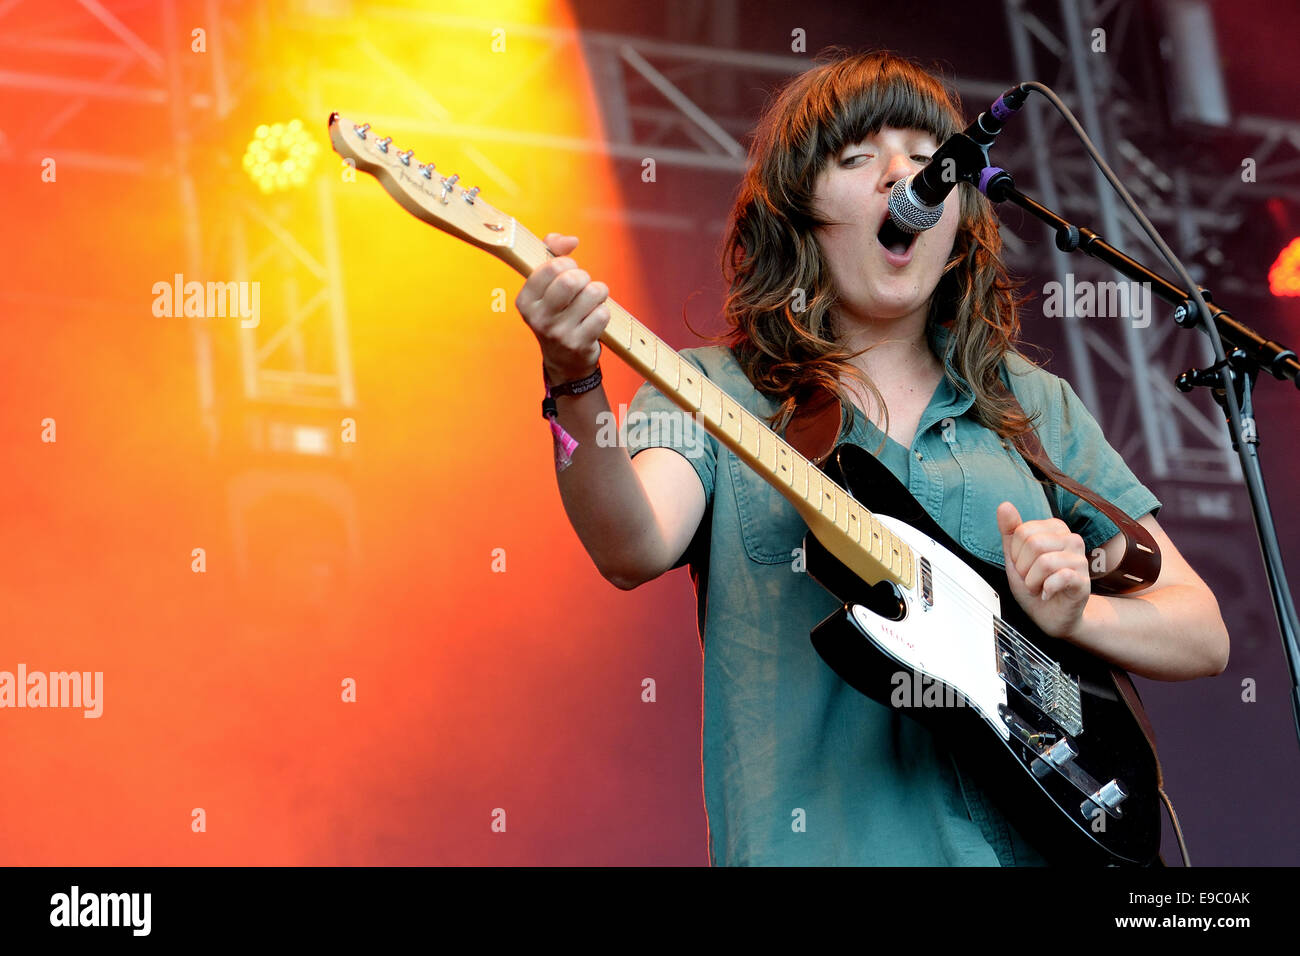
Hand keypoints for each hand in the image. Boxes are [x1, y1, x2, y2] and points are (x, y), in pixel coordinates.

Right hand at [515, 233, 609, 383]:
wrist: (563, 359)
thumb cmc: (557, 311)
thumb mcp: (546, 283)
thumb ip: (552, 250)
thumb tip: (571, 240)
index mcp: (526, 301)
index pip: (551, 267)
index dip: (566, 263)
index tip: (567, 271)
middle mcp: (539, 318)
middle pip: (572, 279)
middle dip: (584, 276)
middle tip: (583, 285)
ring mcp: (559, 333)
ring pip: (593, 293)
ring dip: (598, 293)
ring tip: (591, 301)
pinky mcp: (579, 344)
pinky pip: (603, 314)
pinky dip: (604, 312)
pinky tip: (595, 319)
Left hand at [996, 501, 1090, 639]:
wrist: (1050, 615)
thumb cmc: (1034, 585)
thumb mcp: (1015, 557)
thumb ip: (1010, 531)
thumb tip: (1005, 505)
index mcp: (1055, 529)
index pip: (1022, 531)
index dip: (1015, 554)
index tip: (1023, 566)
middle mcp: (1071, 539)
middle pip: (1033, 544)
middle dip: (1023, 568)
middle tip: (1030, 578)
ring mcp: (1080, 560)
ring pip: (1044, 561)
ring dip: (1032, 581)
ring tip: (1038, 586)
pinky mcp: (1084, 581)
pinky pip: (1061, 577)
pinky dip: (1046, 589)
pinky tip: (1047, 593)